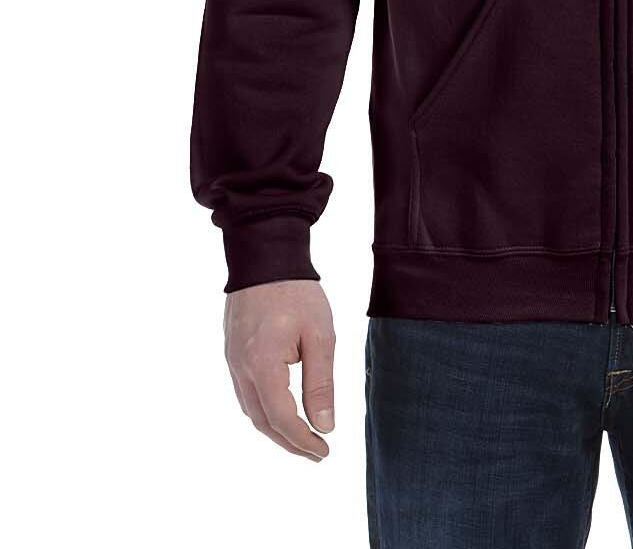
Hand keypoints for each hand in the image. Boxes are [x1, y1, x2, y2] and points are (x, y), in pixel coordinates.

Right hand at [223, 278, 336, 459]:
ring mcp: (232, 361)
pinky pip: (246, 393)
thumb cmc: (296, 292)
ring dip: (275, 428)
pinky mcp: (232, 352)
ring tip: (302, 437)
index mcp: (262, 365)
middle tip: (315, 452)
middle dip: (289, 442)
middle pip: (262, 421)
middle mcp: (241, 369)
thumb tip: (324, 425)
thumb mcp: (319, 335)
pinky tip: (281, 410)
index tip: (323, 451)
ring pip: (251, 410)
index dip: (303, 440)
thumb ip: (320, 383)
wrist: (264, 255)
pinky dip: (264, 409)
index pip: (282, 418)